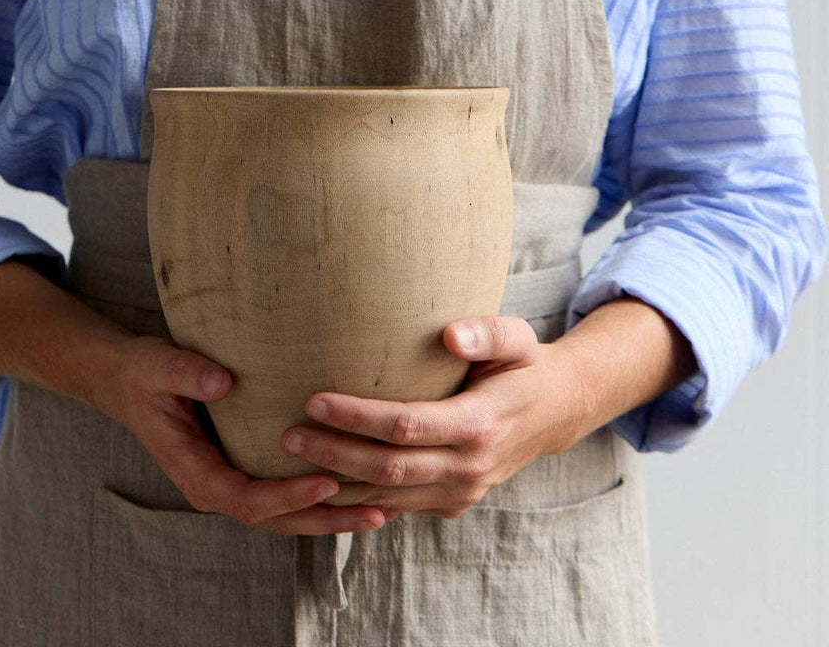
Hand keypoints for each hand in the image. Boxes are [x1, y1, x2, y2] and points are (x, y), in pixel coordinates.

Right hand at [98, 335, 388, 534]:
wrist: (129, 379)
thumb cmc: (145, 373)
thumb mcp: (158, 366)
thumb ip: (187, 373)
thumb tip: (224, 382)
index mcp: (196, 471)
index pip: (248, 498)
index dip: (289, 496)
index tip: (328, 481)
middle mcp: (216, 486)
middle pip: (276, 519)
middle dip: (325, 520)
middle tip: (375, 512)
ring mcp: (231, 481)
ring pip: (285, 515)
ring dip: (329, 517)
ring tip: (380, 511)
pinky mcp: (244, 468)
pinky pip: (284, 494)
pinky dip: (318, 499)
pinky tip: (356, 488)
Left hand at [278, 315, 584, 518]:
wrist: (553, 413)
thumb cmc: (523, 365)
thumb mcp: (518, 338)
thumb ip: (486, 332)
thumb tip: (450, 335)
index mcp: (479, 424)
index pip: (407, 425)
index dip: (358, 417)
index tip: (314, 399)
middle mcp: (469, 467)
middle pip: (388, 469)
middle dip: (333, 455)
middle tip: (286, 436)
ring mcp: (460, 492)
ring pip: (386, 498)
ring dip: (336, 485)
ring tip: (289, 465)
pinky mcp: (450, 503)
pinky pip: (396, 508)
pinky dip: (355, 502)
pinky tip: (318, 487)